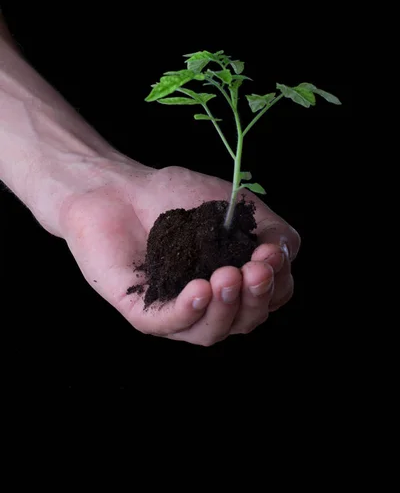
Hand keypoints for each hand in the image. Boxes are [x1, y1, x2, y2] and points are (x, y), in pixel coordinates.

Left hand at [60, 160, 299, 345]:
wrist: (120, 187)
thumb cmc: (177, 196)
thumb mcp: (234, 206)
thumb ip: (268, 228)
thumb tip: (284, 253)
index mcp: (236, 280)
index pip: (272, 295)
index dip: (278, 281)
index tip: (271, 252)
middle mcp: (211, 303)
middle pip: (246, 319)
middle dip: (256, 297)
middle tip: (255, 269)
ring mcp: (177, 311)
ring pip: (211, 331)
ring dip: (226, 308)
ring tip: (227, 277)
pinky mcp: (142, 311)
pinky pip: (168, 323)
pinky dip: (187, 311)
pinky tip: (199, 290)